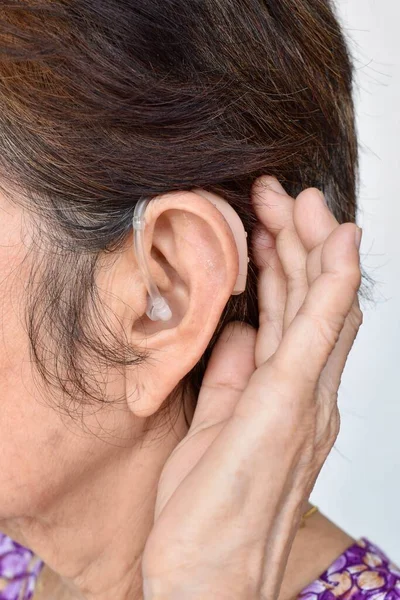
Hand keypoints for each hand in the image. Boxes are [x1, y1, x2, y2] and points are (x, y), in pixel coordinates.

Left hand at [141, 176, 362, 599]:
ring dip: (313, 248)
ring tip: (301, 201)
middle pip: (312, 301)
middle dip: (299, 242)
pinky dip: (331, 286)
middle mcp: (307, 393)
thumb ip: (233, 373)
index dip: (286, 265)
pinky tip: (337, 246)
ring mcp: (305, 400)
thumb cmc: (208, 507)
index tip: (267, 225)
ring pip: (318, 306)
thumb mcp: (215, 423)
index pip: (294, 314)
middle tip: (284, 195)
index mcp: (286, 395)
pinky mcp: (288, 407)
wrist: (206, 576)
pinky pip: (318, 334)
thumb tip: (240, 328)